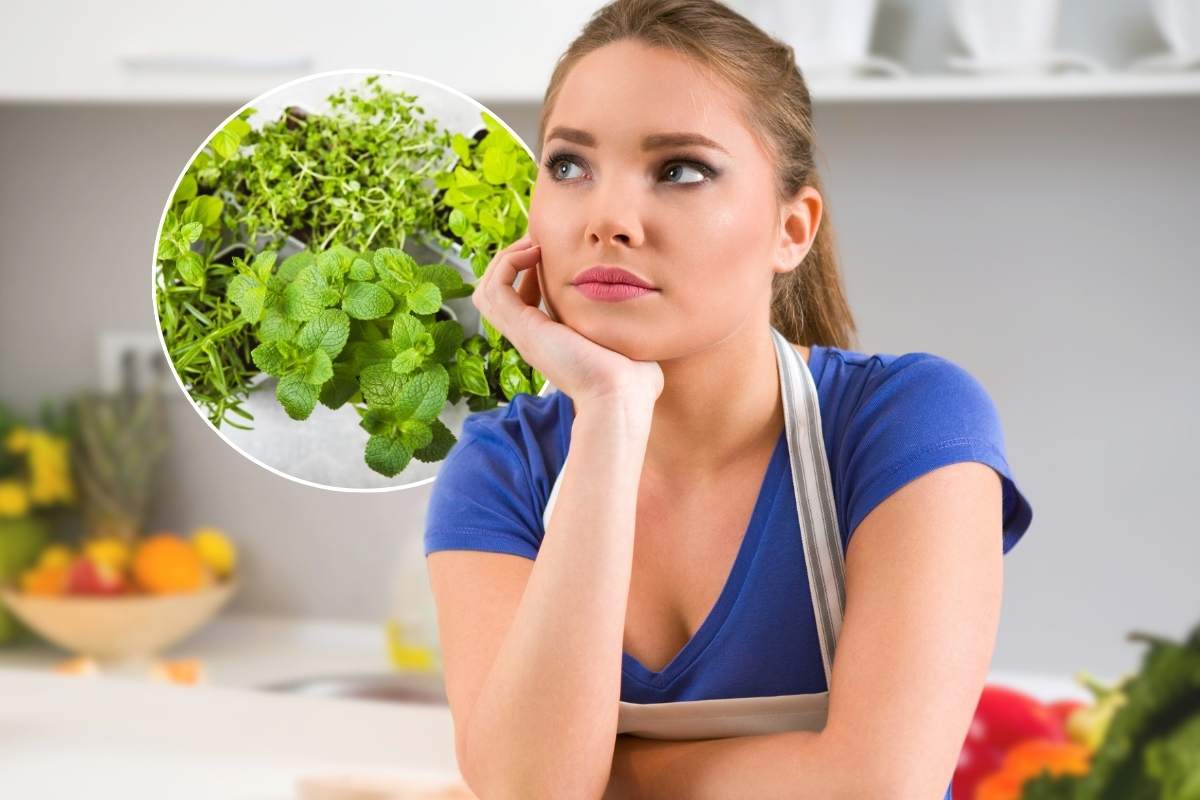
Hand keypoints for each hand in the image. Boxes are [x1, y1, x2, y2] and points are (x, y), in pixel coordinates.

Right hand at [472, 233, 663, 411]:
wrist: (622, 396)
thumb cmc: (633, 380)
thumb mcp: (625, 343)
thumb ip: (627, 329)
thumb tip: (647, 321)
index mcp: (550, 341)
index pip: (520, 303)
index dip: (531, 276)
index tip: (556, 259)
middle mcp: (532, 338)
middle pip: (497, 296)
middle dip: (513, 262)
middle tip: (539, 244)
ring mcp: (524, 334)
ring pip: (487, 290)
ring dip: (506, 259)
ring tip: (534, 245)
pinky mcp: (525, 328)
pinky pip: (495, 288)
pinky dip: (508, 263)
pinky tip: (536, 252)